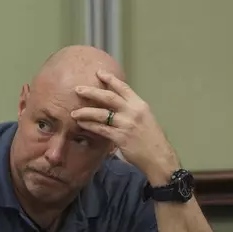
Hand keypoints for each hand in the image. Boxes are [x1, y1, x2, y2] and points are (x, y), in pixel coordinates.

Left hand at [71, 70, 178, 184]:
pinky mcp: (120, 137)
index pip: (123, 88)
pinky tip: (81, 124)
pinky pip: (100, 129)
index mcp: (140, 105)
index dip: (110, 79)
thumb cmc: (152, 140)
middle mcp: (133, 112)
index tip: (98, 73)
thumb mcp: (145, 119)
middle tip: (78, 89)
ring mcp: (126, 124)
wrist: (158, 157)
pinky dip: (89, 125)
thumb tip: (117, 107)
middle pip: (109, 97)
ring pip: (101, 113)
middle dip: (92, 92)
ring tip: (74, 112)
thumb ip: (131, 111)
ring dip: (85, 111)